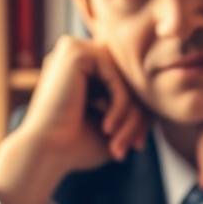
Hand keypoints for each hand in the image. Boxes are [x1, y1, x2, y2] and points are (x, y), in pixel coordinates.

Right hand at [0, 37, 148, 203]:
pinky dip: (120, 104)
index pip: (125, 86)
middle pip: (128, 80)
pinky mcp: (75, 52)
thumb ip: (132, 111)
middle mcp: (75, 55)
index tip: (138, 145)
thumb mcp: (113, 128)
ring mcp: (73, 49)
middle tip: (137, 146)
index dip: (138, 116)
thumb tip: (158, 106)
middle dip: (138, 116)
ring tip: (119, 142)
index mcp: (80, 71)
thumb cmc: (75, 148)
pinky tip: (107, 127)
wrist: (45, 154)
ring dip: (131, 114)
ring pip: (125, 78)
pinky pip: (116, 76)